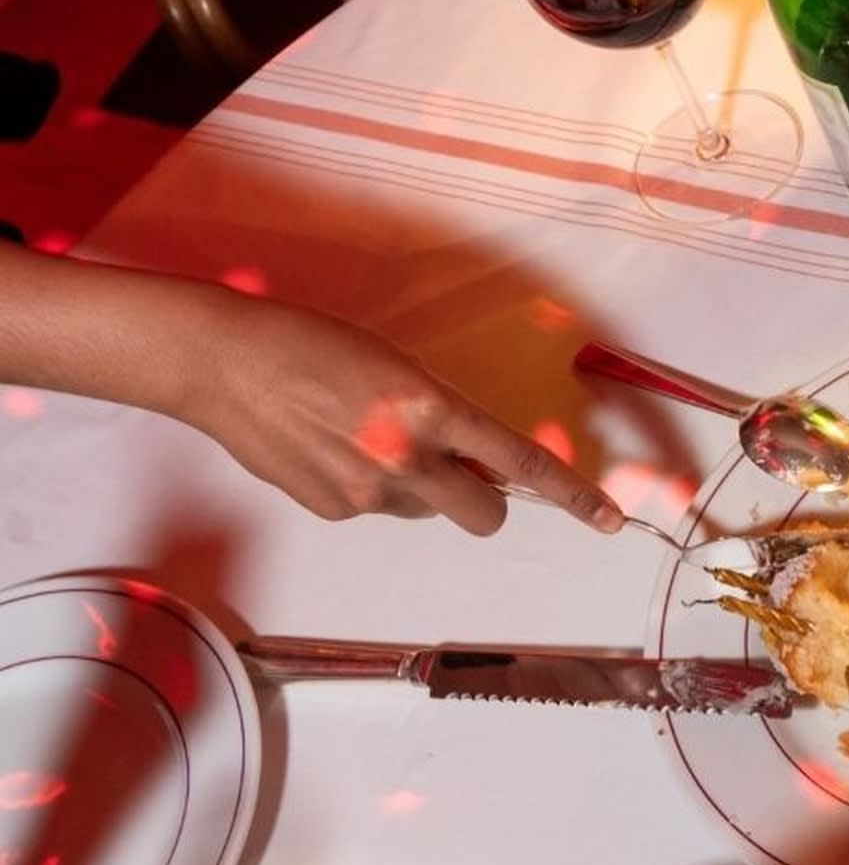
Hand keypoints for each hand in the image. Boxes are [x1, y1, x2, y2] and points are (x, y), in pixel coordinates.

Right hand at [178, 292, 620, 533]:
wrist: (224, 363)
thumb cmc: (313, 345)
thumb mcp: (397, 365)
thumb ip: (444, 416)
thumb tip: (477, 455)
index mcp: (432, 411)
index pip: (520, 464)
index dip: (571, 497)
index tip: (608, 520)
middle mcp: (406, 460)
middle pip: (485, 516)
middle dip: (485, 498)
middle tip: (458, 466)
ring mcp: (368, 494)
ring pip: (428, 510)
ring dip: (419, 486)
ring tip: (367, 437)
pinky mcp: (333, 511)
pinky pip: (378, 509)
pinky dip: (370, 487)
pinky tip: (331, 448)